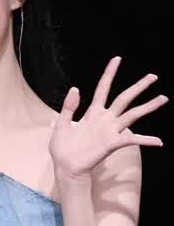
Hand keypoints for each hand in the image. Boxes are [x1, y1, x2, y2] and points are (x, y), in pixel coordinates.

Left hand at [49, 56, 168, 180]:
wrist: (66, 167)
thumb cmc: (62, 147)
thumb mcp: (61, 124)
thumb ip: (68, 107)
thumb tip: (75, 88)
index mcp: (92, 112)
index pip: (103, 88)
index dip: (110, 73)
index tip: (117, 58)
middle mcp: (104, 119)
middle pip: (124, 98)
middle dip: (138, 87)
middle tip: (153, 76)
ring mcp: (110, 131)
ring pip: (132, 115)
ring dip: (148, 107)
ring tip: (163, 98)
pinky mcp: (112, 144)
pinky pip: (131, 140)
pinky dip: (145, 140)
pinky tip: (159, 142)